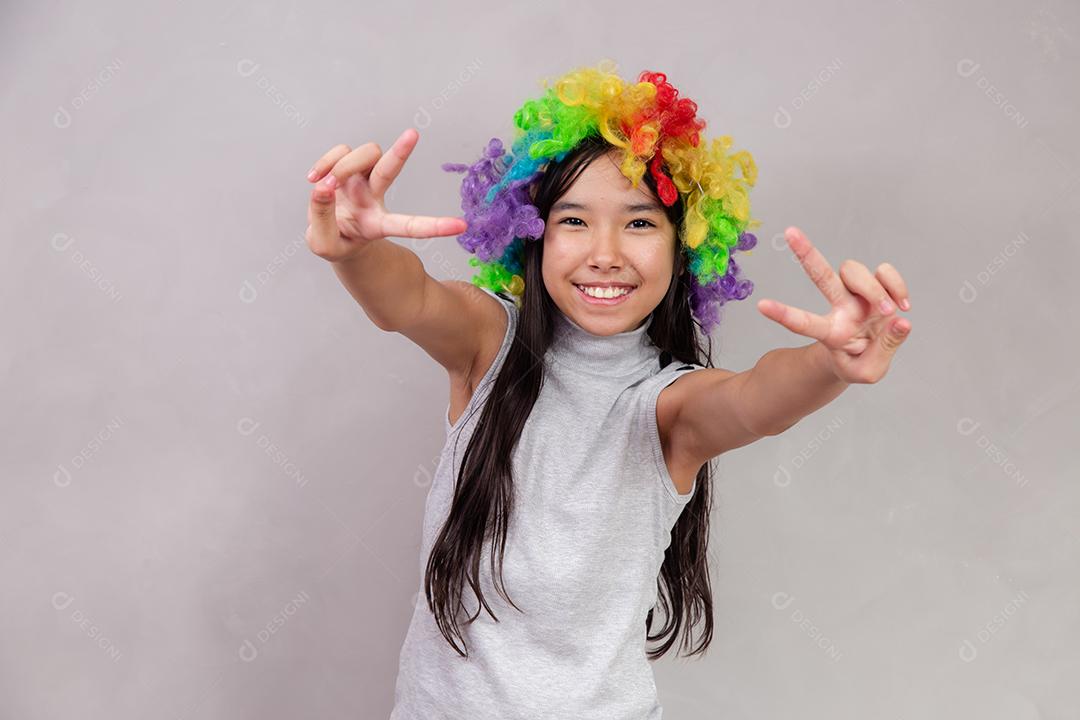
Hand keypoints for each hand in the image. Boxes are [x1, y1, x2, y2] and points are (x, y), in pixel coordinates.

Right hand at [305, 128, 467, 262]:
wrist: (330, 233)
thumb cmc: (335, 242)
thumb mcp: (324, 245)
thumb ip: (321, 219)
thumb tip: (323, 187)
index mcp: (378, 225)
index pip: (409, 226)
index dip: (434, 227)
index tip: (462, 226)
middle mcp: (375, 197)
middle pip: (388, 170)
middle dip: (400, 152)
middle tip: (413, 134)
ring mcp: (363, 179)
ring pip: (362, 154)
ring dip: (340, 166)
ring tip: (325, 185)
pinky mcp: (348, 166)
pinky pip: (340, 151)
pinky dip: (326, 161)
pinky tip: (315, 178)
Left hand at [756, 226, 911, 383]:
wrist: (869, 354)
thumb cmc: (859, 364)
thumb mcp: (869, 371)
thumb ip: (885, 349)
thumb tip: (902, 322)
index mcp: (830, 332)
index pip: (804, 323)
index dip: (784, 315)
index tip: (761, 305)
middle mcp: (839, 307)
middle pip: (820, 275)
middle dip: (806, 252)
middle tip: (789, 231)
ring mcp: (856, 294)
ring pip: (855, 271)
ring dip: (876, 290)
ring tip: (889, 312)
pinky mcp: (877, 285)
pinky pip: (884, 272)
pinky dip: (896, 285)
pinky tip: (902, 305)